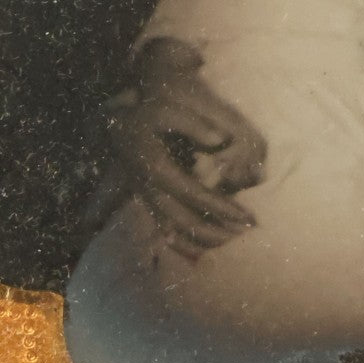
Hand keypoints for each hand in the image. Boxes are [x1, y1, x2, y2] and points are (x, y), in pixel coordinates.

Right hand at [109, 63, 265, 259]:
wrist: (118, 121)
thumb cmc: (149, 112)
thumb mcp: (169, 111)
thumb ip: (194, 125)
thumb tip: (221, 140)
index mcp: (157, 169)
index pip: (196, 195)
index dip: (222, 207)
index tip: (245, 215)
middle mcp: (149, 189)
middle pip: (184, 220)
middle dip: (216, 230)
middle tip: (244, 232)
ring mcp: (145, 198)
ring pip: (172, 230)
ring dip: (200, 240)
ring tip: (230, 242)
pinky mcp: (146, 200)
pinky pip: (162, 229)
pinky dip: (181, 243)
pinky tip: (200, 251)